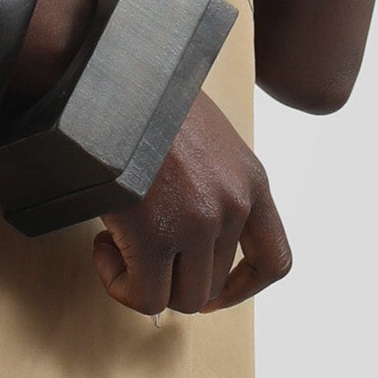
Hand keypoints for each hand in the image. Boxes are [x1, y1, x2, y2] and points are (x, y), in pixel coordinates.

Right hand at [92, 96, 290, 315]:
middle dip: (173, 281)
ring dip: (144, 283)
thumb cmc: (150, 98)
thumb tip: (185, 225)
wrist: (118, 78)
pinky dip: (120, 284)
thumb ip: (214, 184)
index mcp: (252, 183)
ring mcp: (198, 224)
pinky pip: (145, 296)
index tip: (215, 291)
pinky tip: (103, 247)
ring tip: (117, 244)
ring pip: (181, 298)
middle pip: (213, 286)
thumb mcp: (206, 138)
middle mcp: (233, 207)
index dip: (243, 288)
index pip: (275, 261)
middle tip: (139, 252)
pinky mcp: (155, 236)